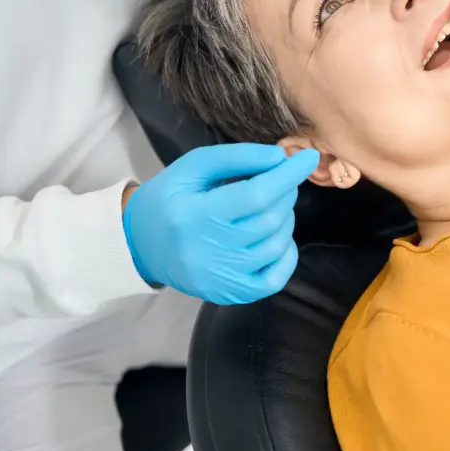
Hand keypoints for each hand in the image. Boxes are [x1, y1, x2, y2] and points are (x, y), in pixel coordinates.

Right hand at [123, 144, 318, 304]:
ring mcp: (220, 277)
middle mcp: (207, 251)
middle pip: (269, 219)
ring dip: (285, 219)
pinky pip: (275, 278)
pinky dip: (286, 254)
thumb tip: (280, 158)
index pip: (256, 194)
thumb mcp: (193, 167)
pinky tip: (276, 237)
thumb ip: (236, 158)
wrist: (140, 245)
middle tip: (279, 180)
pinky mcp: (229, 294)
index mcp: (193, 214)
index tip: (309, 157)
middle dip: (286, 193)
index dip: (288, 174)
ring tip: (270, 206)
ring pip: (276, 245)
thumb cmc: (170, 199)